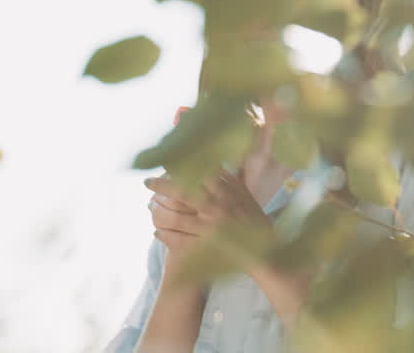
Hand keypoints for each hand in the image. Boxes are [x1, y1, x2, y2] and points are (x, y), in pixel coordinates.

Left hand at [145, 172, 273, 273]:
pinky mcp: (205, 247)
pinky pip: (178, 241)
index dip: (177, 167)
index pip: (196, 173)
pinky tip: (156, 232)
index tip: (163, 163)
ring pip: (174, 217)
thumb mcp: (244, 194)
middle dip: (160, 186)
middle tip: (146, 183)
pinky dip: (165, 236)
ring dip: (159, 212)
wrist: (267, 251)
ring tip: (150, 208)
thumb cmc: (254, 220)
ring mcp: (209, 228)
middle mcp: (215, 207)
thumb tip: (211, 160)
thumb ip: (227, 178)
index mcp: (225, 192)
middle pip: (180, 192)